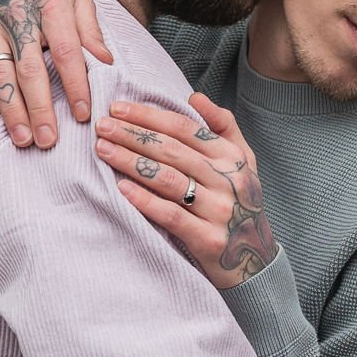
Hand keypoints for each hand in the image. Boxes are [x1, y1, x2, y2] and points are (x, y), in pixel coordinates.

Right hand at [0, 0, 111, 146]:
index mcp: (49, 5)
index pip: (65, 50)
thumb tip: (106, 62)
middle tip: (49, 141)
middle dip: (41, 108)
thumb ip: (89, 27)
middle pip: (30, 69)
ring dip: (10, 111)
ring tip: (23, 140)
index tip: (83, 114)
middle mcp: (16, 16)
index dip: (75, 84)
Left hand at [95, 92, 278, 289]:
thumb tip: (194, 96)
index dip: (149, 116)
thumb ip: (223, 127)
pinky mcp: (208, 240)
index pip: (184, 129)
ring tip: (103, 150)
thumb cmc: (240, 204)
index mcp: (232, 158)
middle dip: (132, 135)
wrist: (255, 260)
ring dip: (131, 162)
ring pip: (167, 179)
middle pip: (171, 151)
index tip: (117, 108)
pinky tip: (121, 188)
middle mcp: (228, 181)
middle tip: (101, 126)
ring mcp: (219, 211)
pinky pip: (171, 215)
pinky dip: (145, 200)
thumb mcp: (243, 163)